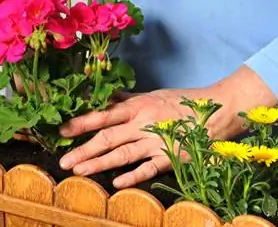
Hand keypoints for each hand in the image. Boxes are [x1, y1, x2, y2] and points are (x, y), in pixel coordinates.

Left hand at [58, 88, 196, 187]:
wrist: (215, 111)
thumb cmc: (182, 102)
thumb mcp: (153, 95)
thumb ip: (128, 99)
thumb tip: (106, 95)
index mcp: (139, 105)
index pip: (105, 114)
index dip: (82, 122)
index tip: (63, 131)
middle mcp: (144, 123)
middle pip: (109, 137)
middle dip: (84, 149)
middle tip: (64, 160)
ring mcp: (157, 141)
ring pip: (123, 154)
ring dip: (100, 163)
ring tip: (80, 171)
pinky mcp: (171, 157)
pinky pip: (149, 168)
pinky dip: (133, 176)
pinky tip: (117, 183)